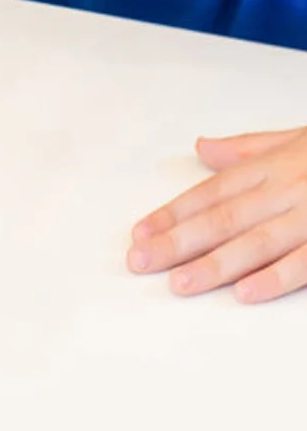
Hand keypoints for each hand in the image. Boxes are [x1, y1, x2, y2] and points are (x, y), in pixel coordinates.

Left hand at [127, 127, 306, 302]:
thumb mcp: (296, 137)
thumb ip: (248, 148)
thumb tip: (202, 149)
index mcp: (272, 167)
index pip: (211, 193)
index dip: (173, 213)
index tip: (140, 233)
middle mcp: (287, 189)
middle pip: (223, 219)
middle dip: (178, 241)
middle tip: (139, 262)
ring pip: (257, 242)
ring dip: (216, 265)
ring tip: (179, 283)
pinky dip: (277, 277)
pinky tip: (246, 293)